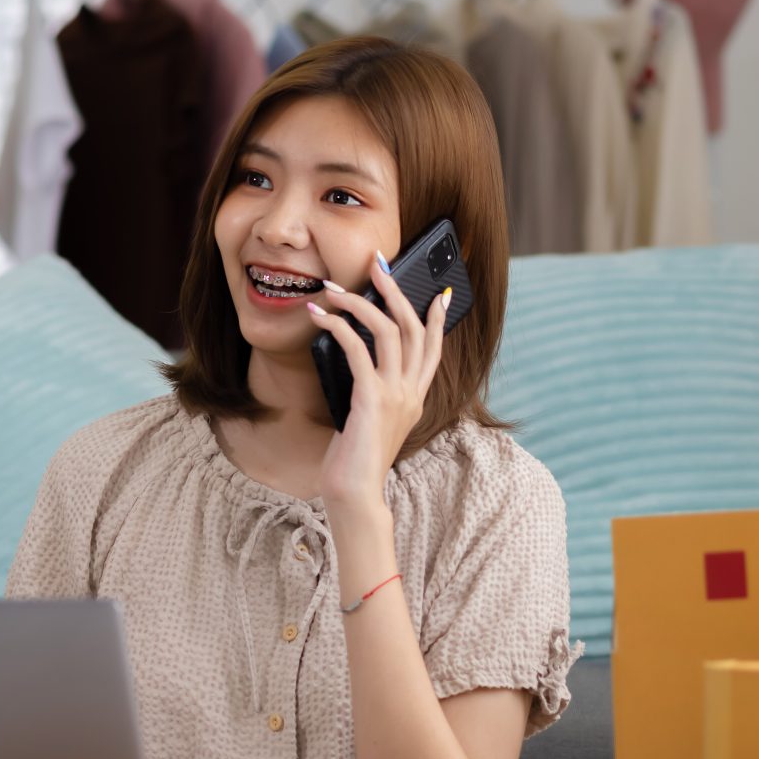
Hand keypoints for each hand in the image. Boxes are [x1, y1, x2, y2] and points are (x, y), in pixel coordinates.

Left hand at [306, 254, 452, 511]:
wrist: (354, 494)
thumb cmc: (354, 461)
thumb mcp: (369, 420)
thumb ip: (371, 394)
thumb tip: (353, 363)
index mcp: (415, 398)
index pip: (434, 350)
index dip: (437, 320)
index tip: (439, 294)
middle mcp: (411, 393)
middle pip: (413, 328)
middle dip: (395, 291)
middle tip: (377, 264)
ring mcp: (395, 395)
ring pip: (388, 331)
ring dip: (360, 302)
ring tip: (333, 288)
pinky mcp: (372, 398)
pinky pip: (358, 350)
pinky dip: (338, 327)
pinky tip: (319, 317)